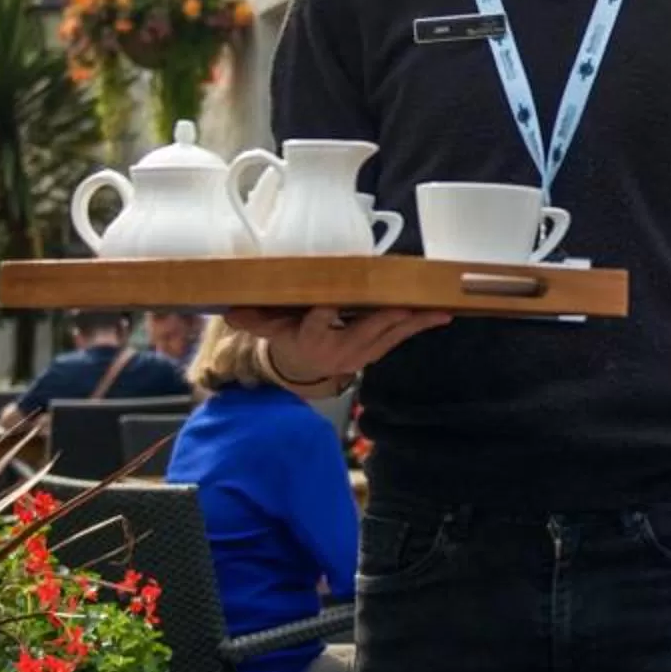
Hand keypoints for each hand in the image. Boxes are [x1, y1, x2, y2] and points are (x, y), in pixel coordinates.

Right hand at [221, 307, 450, 392]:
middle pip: (364, 332)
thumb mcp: (271, 328)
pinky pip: (399, 338)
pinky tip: (441, 314)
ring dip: (414, 323)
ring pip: (389, 336)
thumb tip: (229, 309)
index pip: (315, 325)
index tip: (326, 303)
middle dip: (385, 319)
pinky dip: (419, 326)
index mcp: (309, 340)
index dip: (321, 315)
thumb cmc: (289, 336)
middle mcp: (339, 351)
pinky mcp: (376, 351)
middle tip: (405, 306)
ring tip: (439, 310)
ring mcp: (361, 353)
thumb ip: (256, 318)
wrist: (305, 367)